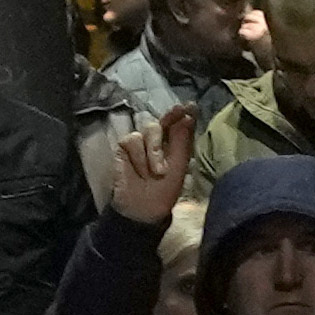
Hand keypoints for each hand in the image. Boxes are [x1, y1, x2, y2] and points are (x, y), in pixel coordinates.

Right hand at [89, 108, 192, 224]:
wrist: (142, 208)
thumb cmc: (164, 191)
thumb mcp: (178, 166)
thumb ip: (182, 140)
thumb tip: (189, 115)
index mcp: (174, 144)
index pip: (178, 123)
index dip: (182, 113)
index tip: (189, 106)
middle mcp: (157, 140)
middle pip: (162, 121)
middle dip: (170, 122)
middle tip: (177, 121)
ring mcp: (140, 142)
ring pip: (150, 129)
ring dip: (154, 152)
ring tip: (156, 172)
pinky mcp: (125, 147)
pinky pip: (133, 140)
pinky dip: (139, 157)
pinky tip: (140, 171)